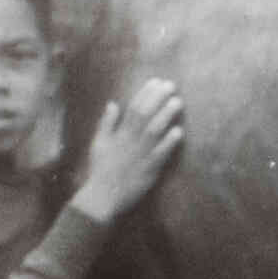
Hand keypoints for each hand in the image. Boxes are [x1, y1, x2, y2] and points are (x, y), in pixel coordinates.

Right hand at [73, 77, 184, 222]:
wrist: (102, 197)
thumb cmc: (101, 170)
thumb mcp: (98, 143)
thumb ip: (106, 123)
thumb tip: (113, 103)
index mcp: (119, 134)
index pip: (133, 108)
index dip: (145, 93)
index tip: (156, 81)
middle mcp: (130, 141)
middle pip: (145, 114)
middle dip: (158, 98)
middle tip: (171, 86)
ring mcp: (140, 155)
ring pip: (154, 130)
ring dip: (166, 115)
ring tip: (178, 102)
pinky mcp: (149, 170)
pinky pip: (160, 154)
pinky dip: (168, 143)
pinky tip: (178, 132)